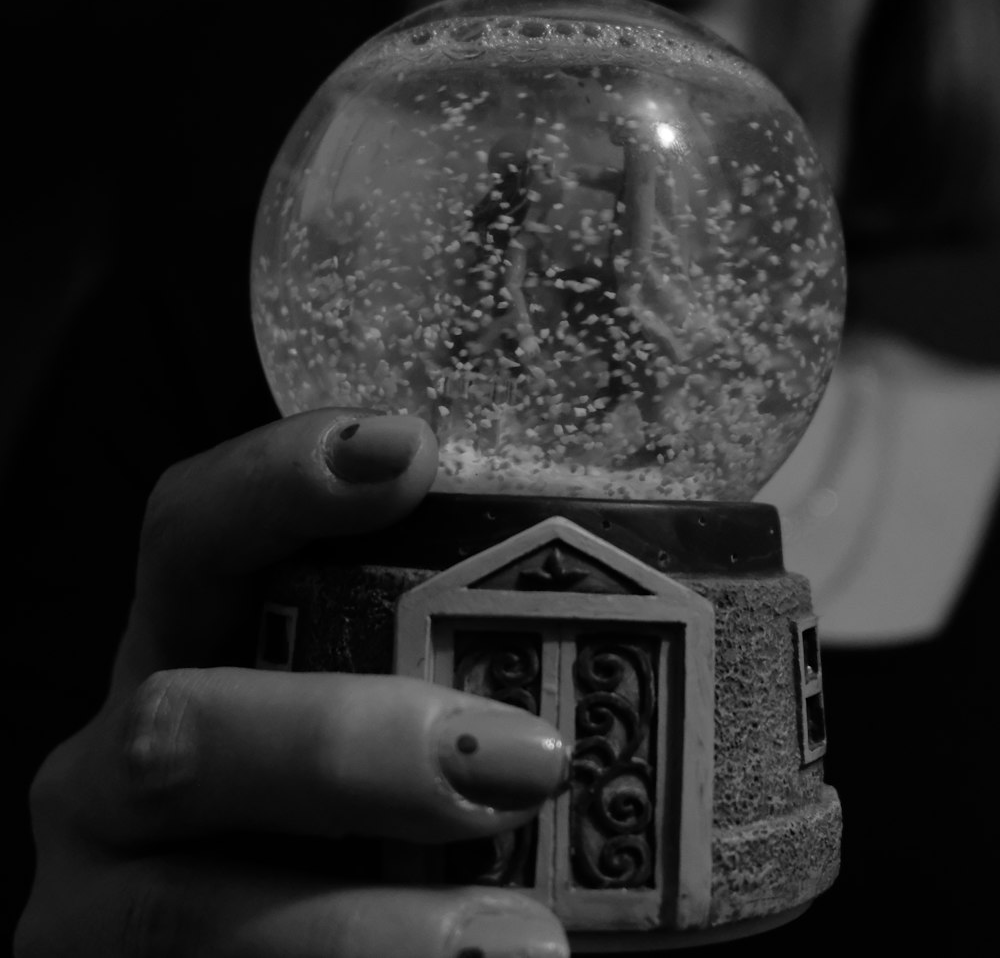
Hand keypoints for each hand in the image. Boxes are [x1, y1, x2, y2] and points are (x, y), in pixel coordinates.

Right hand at [16, 411, 570, 956]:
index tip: (413, 450)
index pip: (194, 531)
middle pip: (178, 726)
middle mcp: (121, 767)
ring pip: (185, 914)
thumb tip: (679, 594)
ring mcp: (102, 906)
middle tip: (520, 762)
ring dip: (358, 931)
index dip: (278, 479)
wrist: (316, 949)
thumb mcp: (398, 708)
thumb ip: (474, 652)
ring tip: (527, 945)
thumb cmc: (382, 817)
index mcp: (187, 652)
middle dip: (340, 744)